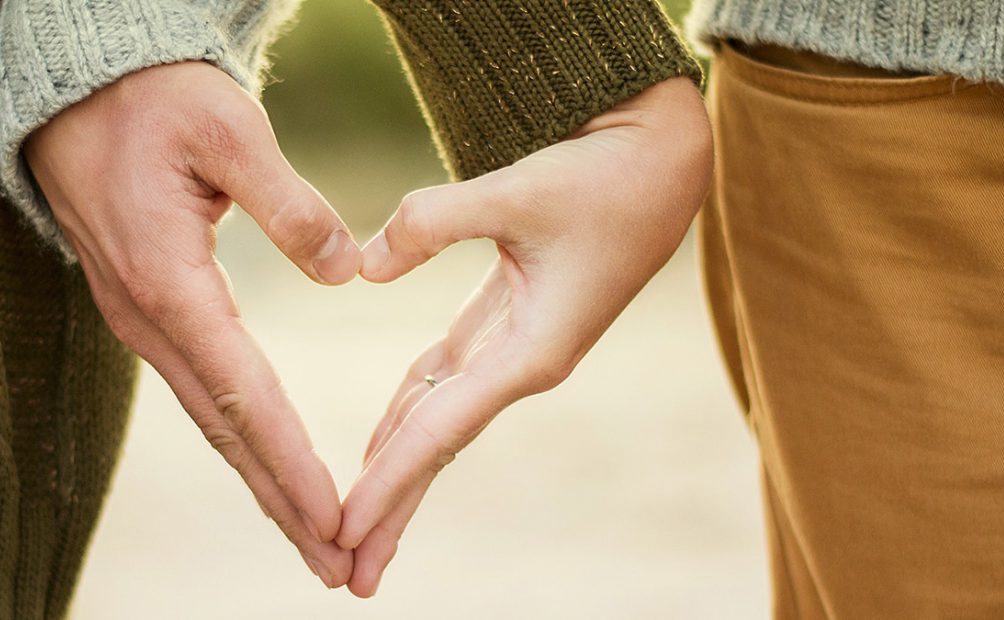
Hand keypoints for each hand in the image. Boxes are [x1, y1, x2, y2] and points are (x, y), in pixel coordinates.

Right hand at [24, 61, 361, 586]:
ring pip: (211, 419)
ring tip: (314, 538)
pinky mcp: (146, 312)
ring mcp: (141, 320)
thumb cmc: (154, 101)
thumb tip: (345, 271)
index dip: (291, 461)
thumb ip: (288, 202)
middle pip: (225, 430)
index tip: (334, 517)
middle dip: (282, 503)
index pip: (242, 392)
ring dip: (263, 482)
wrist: (76, 92)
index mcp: (169, 281)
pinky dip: (240, 439)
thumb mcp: (226, 129)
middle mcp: (148, 318)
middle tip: (336, 566)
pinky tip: (268, 466)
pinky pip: (200, 390)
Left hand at [337, 77, 713, 595]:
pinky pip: (444, 380)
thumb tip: (363, 268)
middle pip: (437, 449)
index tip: (342, 530)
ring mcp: (515, 348)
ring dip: (395, 471)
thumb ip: (433, 222)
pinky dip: (407, 413)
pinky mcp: (507, 321)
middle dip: (391, 510)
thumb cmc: (604, 176)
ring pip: (438, 421)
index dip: (387, 482)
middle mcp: (522, 364)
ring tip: (354, 527)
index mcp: (532, 353)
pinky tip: (379, 444)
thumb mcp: (518, 190)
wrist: (662, 159)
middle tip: (344, 572)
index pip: (440, 432)